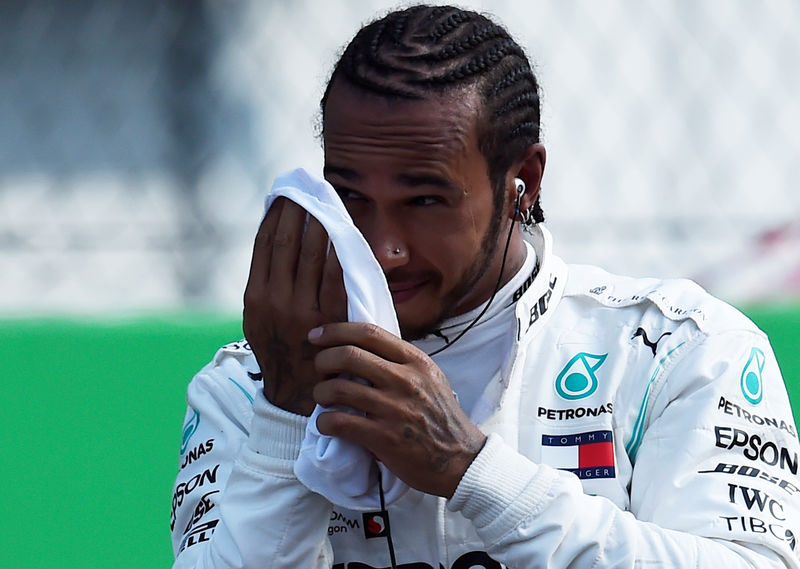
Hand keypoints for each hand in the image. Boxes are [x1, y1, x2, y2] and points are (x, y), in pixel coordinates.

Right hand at [243, 198, 346, 414]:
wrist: (294, 394)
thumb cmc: (278, 351)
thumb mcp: (258, 320)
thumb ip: (264, 286)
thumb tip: (274, 245)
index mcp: (255, 298)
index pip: (264, 246)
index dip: (274, 218)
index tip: (282, 198)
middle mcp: (275, 301)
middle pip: (286, 244)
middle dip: (296, 214)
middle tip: (305, 192)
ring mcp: (302, 311)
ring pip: (310, 256)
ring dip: (318, 226)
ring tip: (324, 206)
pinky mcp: (328, 321)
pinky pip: (334, 278)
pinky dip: (336, 253)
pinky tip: (341, 235)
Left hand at [308, 322, 486, 497]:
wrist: (461, 460)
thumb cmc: (442, 419)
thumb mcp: (431, 378)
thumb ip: (401, 362)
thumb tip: (362, 348)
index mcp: (416, 362)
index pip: (369, 333)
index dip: (336, 331)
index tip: (317, 336)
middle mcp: (405, 380)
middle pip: (348, 355)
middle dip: (323, 360)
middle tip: (320, 371)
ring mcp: (394, 409)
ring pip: (338, 388)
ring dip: (321, 392)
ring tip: (323, 399)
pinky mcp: (384, 438)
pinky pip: (339, 422)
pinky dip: (324, 422)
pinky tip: (327, 424)